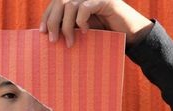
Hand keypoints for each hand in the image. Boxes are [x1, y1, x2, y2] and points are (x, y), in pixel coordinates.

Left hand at [39, 0, 153, 47]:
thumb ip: (69, 27)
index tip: (41, 32)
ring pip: (70, 5)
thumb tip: (48, 34)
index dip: (46, 16)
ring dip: (66, 27)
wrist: (130, 34)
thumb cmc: (106, 34)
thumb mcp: (82, 30)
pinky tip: (85, 32)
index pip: (56, 3)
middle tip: (52, 41)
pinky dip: (81, 21)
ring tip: (69, 43)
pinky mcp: (105, 0)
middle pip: (60, 2)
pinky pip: (85, 7)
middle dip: (53, 22)